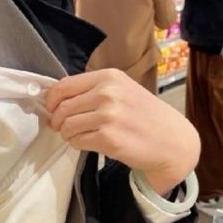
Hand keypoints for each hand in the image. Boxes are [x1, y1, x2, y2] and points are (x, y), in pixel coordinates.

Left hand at [46, 69, 199, 195]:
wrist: (172, 141)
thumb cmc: (146, 116)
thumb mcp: (123, 91)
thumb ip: (93, 90)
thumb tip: (58, 99)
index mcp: (109, 77)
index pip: (65, 85)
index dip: (52, 99)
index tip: (51, 108)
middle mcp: (107, 93)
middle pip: (62, 107)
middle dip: (58, 119)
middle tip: (62, 127)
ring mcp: (108, 116)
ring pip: (67, 125)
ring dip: (68, 133)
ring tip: (79, 135)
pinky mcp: (108, 138)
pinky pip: (77, 141)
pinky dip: (77, 144)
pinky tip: (89, 143)